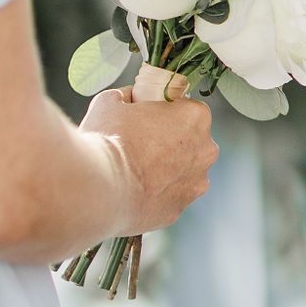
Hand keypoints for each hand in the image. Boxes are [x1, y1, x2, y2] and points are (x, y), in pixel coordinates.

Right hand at [80, 87, 218, 236]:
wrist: (99, 188)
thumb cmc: (108, 139)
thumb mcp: (111, 101)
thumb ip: (128, 96)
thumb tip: (129, 99)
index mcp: (196, 117)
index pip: (187, 108)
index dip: (166, 111)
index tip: (148, 117)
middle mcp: (206, 151)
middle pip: (191, 141)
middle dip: (170, 141)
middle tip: (139, 142)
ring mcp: (195, 184)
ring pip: (183, 172)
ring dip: (166, 170)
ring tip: (133, 170)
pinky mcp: (179, 210)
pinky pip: (169, 197)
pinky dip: (155, 194)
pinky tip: (132, 190)